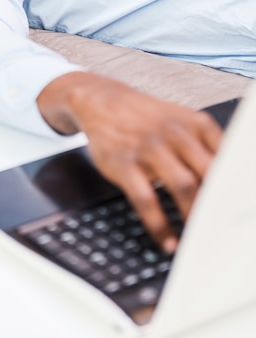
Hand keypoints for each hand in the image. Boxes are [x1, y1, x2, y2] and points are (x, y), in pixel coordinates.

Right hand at [37, 71, 222, 252]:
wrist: (103, 101)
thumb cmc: (146, 118)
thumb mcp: (181, 122)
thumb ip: (206, 148)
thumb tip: (230, 185)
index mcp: (196, 124)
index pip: (228, 160)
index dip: (236, 188)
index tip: (238, 211)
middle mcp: (176, 134)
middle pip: (209, 174)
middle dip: (220, 205)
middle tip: (222, 229)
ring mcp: (150, 148)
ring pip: (183, 186)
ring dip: (194, 216)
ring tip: (199, 239)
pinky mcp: (125, 163)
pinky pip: (146, 200)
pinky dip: (160, 226)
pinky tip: (167, 241)